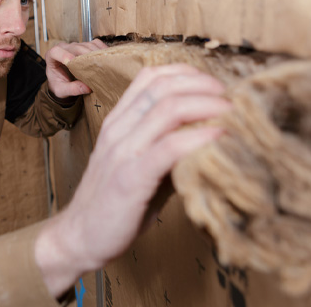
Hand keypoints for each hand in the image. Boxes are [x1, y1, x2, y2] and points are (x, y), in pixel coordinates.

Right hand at [35, 64, 231, 296]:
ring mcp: (122, 152)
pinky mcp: (130, 178)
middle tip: (231, 98)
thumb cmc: (114, 202)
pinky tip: (219, 136)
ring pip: (167, 109)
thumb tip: (209, 137)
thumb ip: (165, 147)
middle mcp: (117, 129)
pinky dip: (199, 137)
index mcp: (117, 122)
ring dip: (206, 105)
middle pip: (162, 86)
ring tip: (231, 113)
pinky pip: (169, 147)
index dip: (186, 73)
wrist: (79, 236)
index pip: (150, 77)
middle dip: (203, 85)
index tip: (213, 85)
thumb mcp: (136, 164)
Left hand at [45, 39, 107, 99]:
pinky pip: (95, 43)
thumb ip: (71, 89)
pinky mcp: (85, 46)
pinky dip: (101, 49)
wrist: (62, 80)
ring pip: (87, 45)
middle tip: (96, 65)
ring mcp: (75, 45)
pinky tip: (106, 58)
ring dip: (96, 53)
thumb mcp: (61, 90)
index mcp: (52, 56)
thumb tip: (87, 88)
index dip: (64, 55)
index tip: (72, 63)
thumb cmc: (59, 84)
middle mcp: (64, 48)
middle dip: (85, 55)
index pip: (56, 51)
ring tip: (103, 64)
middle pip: (75, 47)